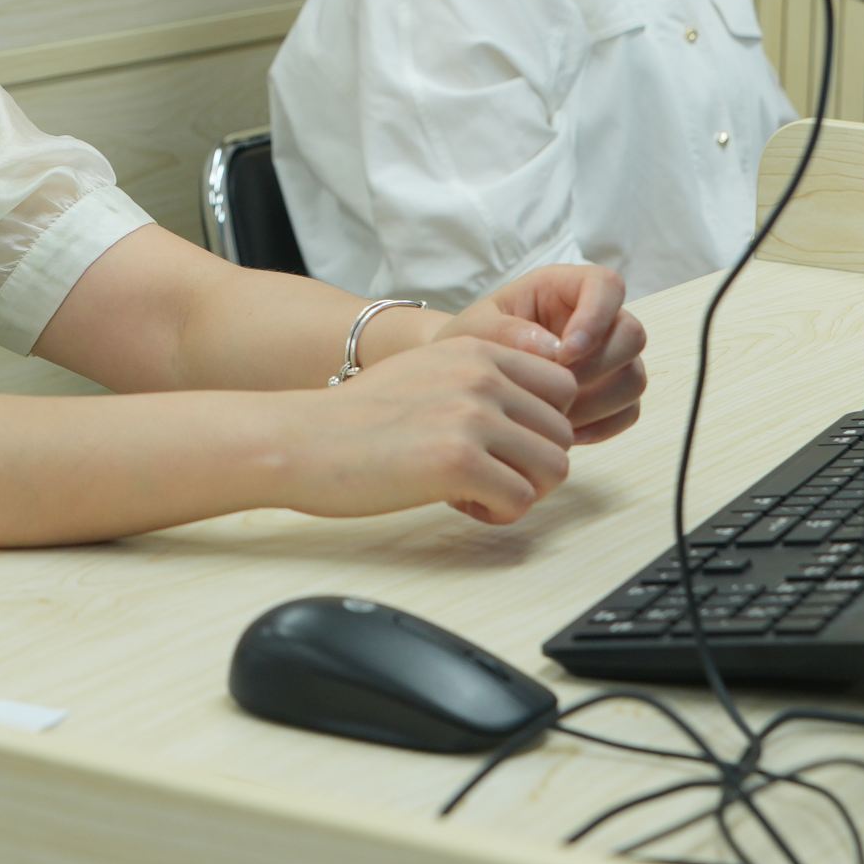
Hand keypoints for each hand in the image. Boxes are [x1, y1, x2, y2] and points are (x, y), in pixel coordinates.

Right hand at [281, 330, 574, 524]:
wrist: (301, 440)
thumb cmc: (356, 418)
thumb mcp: (427, 371)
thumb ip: (481, 381)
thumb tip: (533, 418)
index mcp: (477, 349)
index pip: (561, 388)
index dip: (538, 425)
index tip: (501, 443)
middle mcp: (482, 376)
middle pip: (562, 434)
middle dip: (530, 464)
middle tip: (483, 475)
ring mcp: (473, 417)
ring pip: (553, 468)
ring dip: (519, 490)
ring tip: (473, 490)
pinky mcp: (459, 463)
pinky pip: (520, 501)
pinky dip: (496, 513)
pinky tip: (457, 503)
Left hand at [471, 262, 646, 441]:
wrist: (467, 379)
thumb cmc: (471, 344)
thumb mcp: (474, 331)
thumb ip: (506, 332)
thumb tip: (552, 350)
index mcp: (564, 289)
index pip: (607, 285)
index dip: (597, 318)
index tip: (564, 354)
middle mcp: (596, 320)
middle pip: (632, 335)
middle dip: (597, 368)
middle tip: (554, 390)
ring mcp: (609, 358)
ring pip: (634, 378)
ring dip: (598, 402)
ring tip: (552, 414)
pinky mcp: (611, 394)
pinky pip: (628, 412)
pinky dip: (602, 426)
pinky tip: (564, 429)